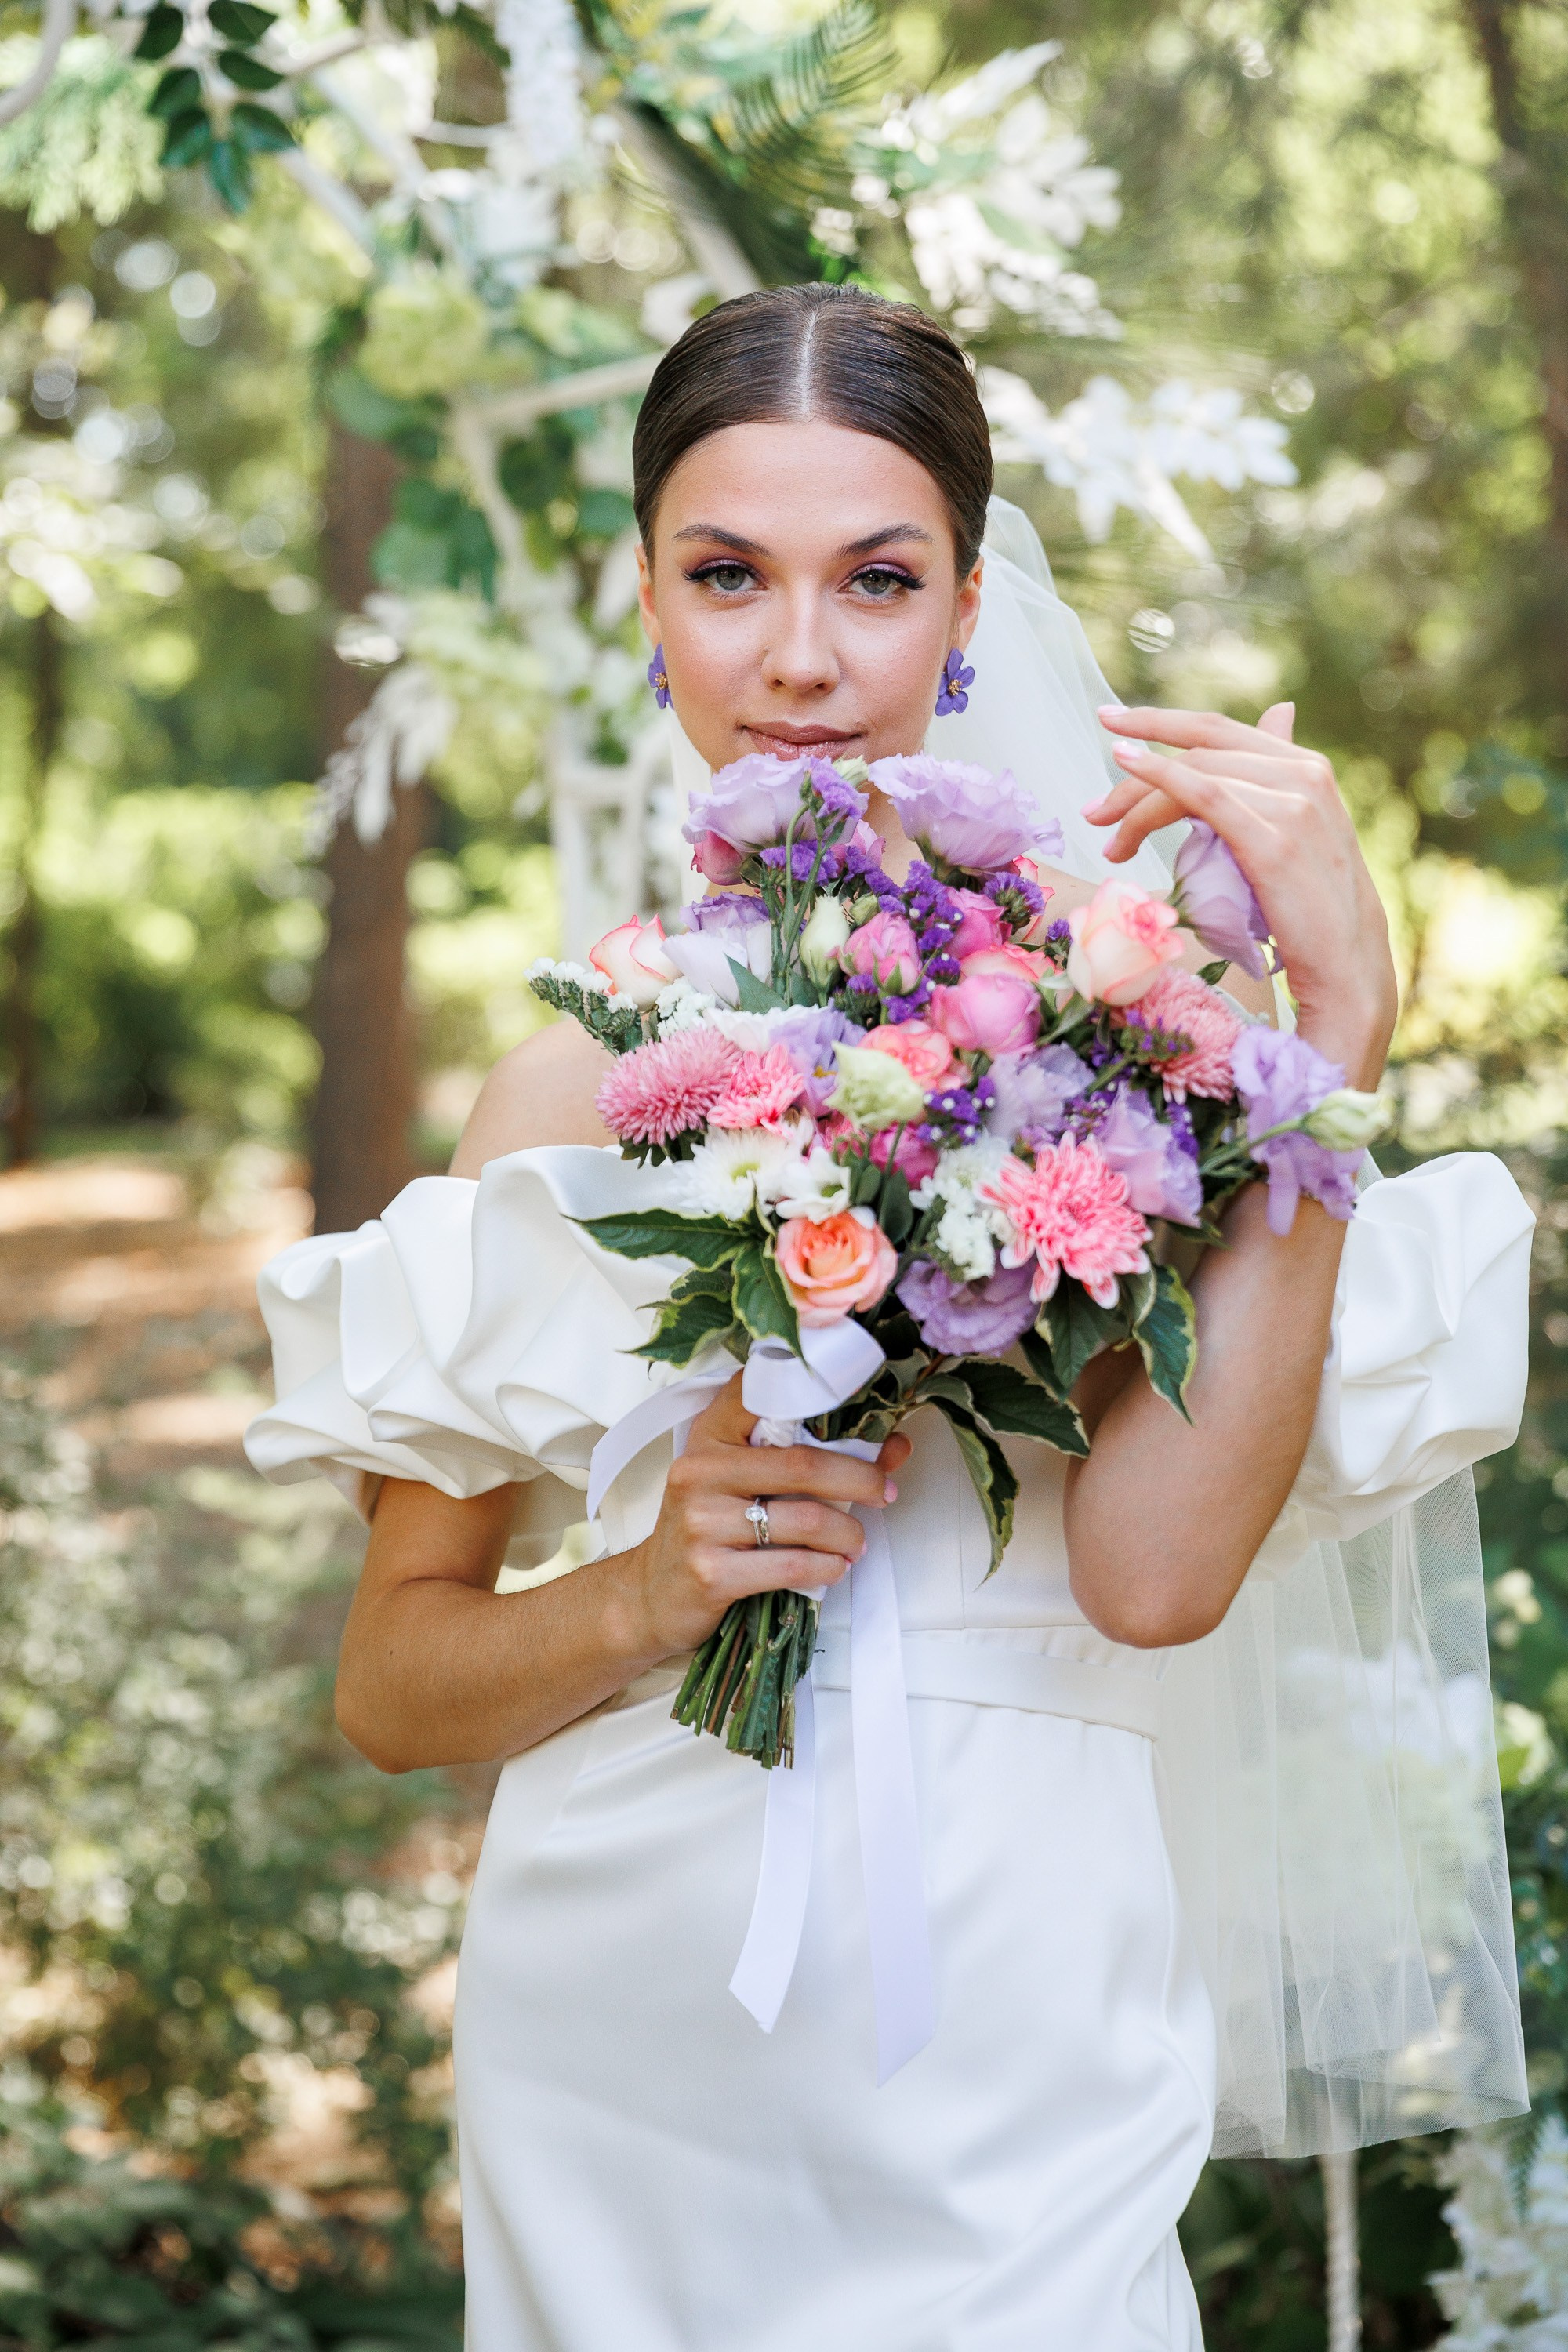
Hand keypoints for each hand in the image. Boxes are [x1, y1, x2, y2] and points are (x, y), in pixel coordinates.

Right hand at [623, 1376, 911, 1662]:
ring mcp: (701, 1523)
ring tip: (857, 1541)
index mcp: (709, 1436)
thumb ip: (805, 1457)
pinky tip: (835, 1567)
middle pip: (802, 1465)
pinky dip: (827, 1568)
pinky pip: (791, 1566)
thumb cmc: (708, 1528)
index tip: (866, 1420)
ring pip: (804, 1521)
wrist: (652, 1594)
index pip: (764, 1396)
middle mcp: (699, 1471)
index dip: (822, 1401)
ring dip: (848, 1533)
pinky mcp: (711, 1572)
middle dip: (860, 1479)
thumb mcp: (740, 1480)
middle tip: (886, 1492)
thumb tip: (894, 1446)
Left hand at [1084, 700, 1396, 1087]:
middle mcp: (1304, 774)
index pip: (1218, 731)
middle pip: (1199, 751)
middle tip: (1093, 809)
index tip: (1110, 721)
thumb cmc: (1311, 910)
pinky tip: (1127, 772)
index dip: (1160, 720)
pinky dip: (1159, 779)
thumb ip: (1276, 778)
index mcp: (1307, 766)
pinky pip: (1205, 795)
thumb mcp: (1294, 831)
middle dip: (1134, 771)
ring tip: (1103, 834)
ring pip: (1194, 776)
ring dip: (1134, 801)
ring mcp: (1293, 804)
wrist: (1347, 968)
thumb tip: (1278, 713)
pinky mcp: (1274, 842)